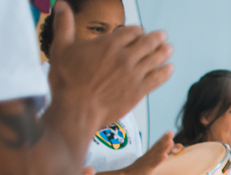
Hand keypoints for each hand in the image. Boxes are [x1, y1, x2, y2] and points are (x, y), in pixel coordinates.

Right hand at [47, 4, 173, 131]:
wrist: (77, 108)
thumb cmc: (67, 80)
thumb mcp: (61, 47)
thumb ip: (64, 25)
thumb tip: (60, 5)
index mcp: (109, 44)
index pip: (131, 31)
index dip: (137, 30)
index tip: (139, 31)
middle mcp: (125, 58)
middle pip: (147, 43)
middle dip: (156, 38)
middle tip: (162, 35)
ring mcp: (134, 75)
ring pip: (155, 59)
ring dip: (164, 52)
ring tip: (169, 48)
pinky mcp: (139, 91)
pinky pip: (157, 79)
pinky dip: (165, 72)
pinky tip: (170, 68)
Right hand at [121, 131, 173, 174]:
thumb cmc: (136, 169)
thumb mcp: (144, 161)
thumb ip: (149, 155)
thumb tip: (152, 148)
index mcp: (148, 155)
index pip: (156, 145)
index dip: (163, 139)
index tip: (169, 132)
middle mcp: (148, 156)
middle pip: (157, 147)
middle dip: (164, 139)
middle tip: (171, 132)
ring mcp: (148, 161)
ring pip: (157, 153)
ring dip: (164, 147)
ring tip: (170, 141)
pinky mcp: (147, 168)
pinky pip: (154, 163)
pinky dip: (159, 159)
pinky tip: (165, 155)